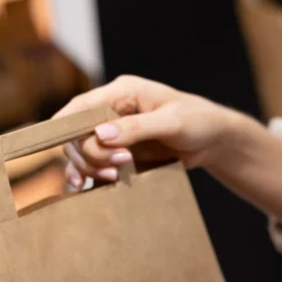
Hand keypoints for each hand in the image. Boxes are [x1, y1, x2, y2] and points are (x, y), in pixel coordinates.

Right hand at [53, 76, 233, 188]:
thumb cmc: (198, 121)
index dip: (67, 127)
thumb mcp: (172, 122)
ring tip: (111, 178)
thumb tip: (101, 135)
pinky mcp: (120, 153)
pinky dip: (90, 176)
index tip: (73, 150)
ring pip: (82, 152)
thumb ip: (137, 127)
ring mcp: (114, 134)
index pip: (80, 107)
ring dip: (89, 168)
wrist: (213, 140)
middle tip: (115, 169)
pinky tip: (88, 188)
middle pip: (77, 135)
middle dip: (89, 155)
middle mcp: (111, 112)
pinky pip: (95, 165)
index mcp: (121, 93)